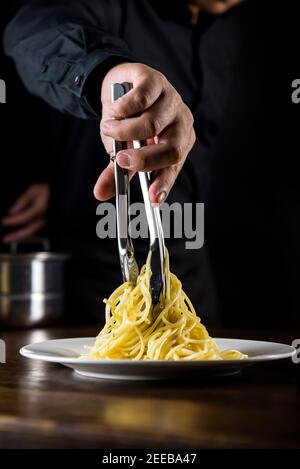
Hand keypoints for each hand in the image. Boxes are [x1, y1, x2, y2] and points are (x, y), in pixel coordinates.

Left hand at [1, 183, 48, 243]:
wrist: (59, 193)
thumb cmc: (47, 190)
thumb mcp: (33, 190)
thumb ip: (22, 200)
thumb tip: (12, 210)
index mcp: (40, 209)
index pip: (24, 217)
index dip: (13, 220)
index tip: (4, 221)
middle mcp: (44, 217)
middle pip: (29, 230)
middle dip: (16, 236)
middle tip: (5, 239)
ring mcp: (46, 221)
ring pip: (33, 232)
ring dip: (21, 236)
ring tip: (11, 238)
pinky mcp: (46, 222)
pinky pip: (35, 230)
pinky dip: (27, 233)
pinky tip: (21, 234)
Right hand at [94, 62, 195, 205]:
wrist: (119, 84)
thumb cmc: (127, 121)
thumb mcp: (121, 150)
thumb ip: (114, 171)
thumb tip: (99, 193)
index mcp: (177, 144)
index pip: (174, 168)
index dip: (164, 184)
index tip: (153, 200)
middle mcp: (180, 124)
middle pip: (172, 149)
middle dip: (144, 159)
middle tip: (121, 161)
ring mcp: (171, 101)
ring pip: (152, 124)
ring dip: (123, 131)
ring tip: (107, 129)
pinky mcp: (156, 81)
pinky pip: (140, 100)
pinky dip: (121, 109)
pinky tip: (112, 111)